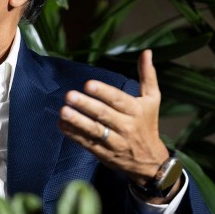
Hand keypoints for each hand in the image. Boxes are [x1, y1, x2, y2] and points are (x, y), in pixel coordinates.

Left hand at [59, 50, 174, 194]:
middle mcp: (126, 126)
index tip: (88, 84)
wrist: (150, 162)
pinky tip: (62, 125)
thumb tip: (147, 52)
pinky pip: (87, 143)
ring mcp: (115, 142)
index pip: (118, 100)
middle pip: (104, 115)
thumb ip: (147, 76)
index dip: (103, 92)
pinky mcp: (104, 154)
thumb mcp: (153, 99)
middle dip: (86, 105)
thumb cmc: (148, 124)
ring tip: (63, 111)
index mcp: (136, 110)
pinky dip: (74, 135)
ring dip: (77, 121)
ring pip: (94, 131)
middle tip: (69, 96)